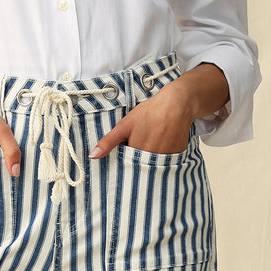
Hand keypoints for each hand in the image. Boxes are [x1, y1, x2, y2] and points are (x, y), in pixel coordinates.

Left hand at [89, 66, 228, 158]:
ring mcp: (166, 159)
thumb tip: (93, 156)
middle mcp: (152, 160)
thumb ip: (109, 142)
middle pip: (141, 166)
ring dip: (151, 158)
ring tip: (153, 140)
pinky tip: (163, 141)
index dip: (125, 159)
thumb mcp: (125, 125)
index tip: (127, 151)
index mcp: (137, 154)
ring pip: (154, 164)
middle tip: (142, 141)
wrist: (176, 104)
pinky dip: (163, 155)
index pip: (127, 166)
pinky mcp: (177, 155)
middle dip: (138, 160)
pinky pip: (167, 161)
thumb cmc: (149, 112)